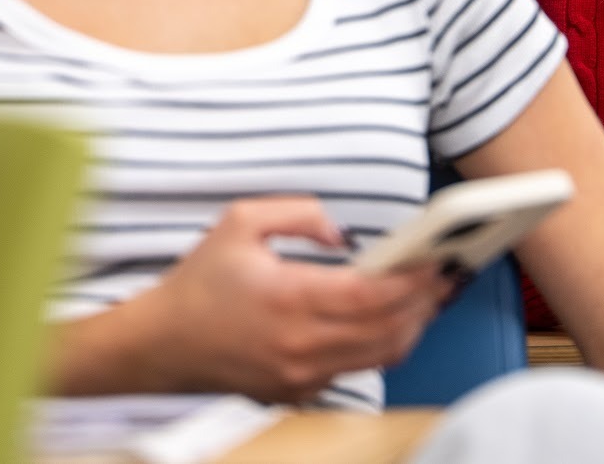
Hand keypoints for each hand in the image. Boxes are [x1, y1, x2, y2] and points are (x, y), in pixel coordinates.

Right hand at [131, 196, 453, 401]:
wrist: (157, 345)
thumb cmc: (198, 283)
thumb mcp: (240, 221)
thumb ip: (299, 212)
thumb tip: (343, 230)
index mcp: (290, 299)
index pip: (373, 294)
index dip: (414, 278)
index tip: (437, 258)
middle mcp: (300, 344)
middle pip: (389, 328)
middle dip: (426, 300)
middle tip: (446, 273)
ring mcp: (301, 374)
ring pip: (381, 355)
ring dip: (412, 325)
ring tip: (429, 295)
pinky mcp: (298, 391)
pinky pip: (357, 368)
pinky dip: (383, 345)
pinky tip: (392, 319)